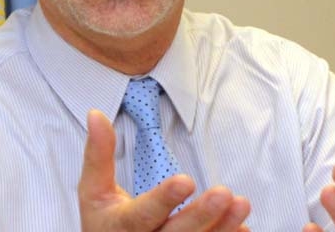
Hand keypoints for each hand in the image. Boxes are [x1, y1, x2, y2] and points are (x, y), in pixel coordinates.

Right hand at [78, 109, 251, 231]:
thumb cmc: (104, 221)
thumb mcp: (93, 190)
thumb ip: (98, 154)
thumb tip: (95, 113)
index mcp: (119, 227)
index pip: (142, 214)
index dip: (164, 199)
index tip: (186, 180)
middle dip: (200, 215)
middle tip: (223, 193)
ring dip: (221, 227)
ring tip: (241, 204)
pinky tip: (241, 226)